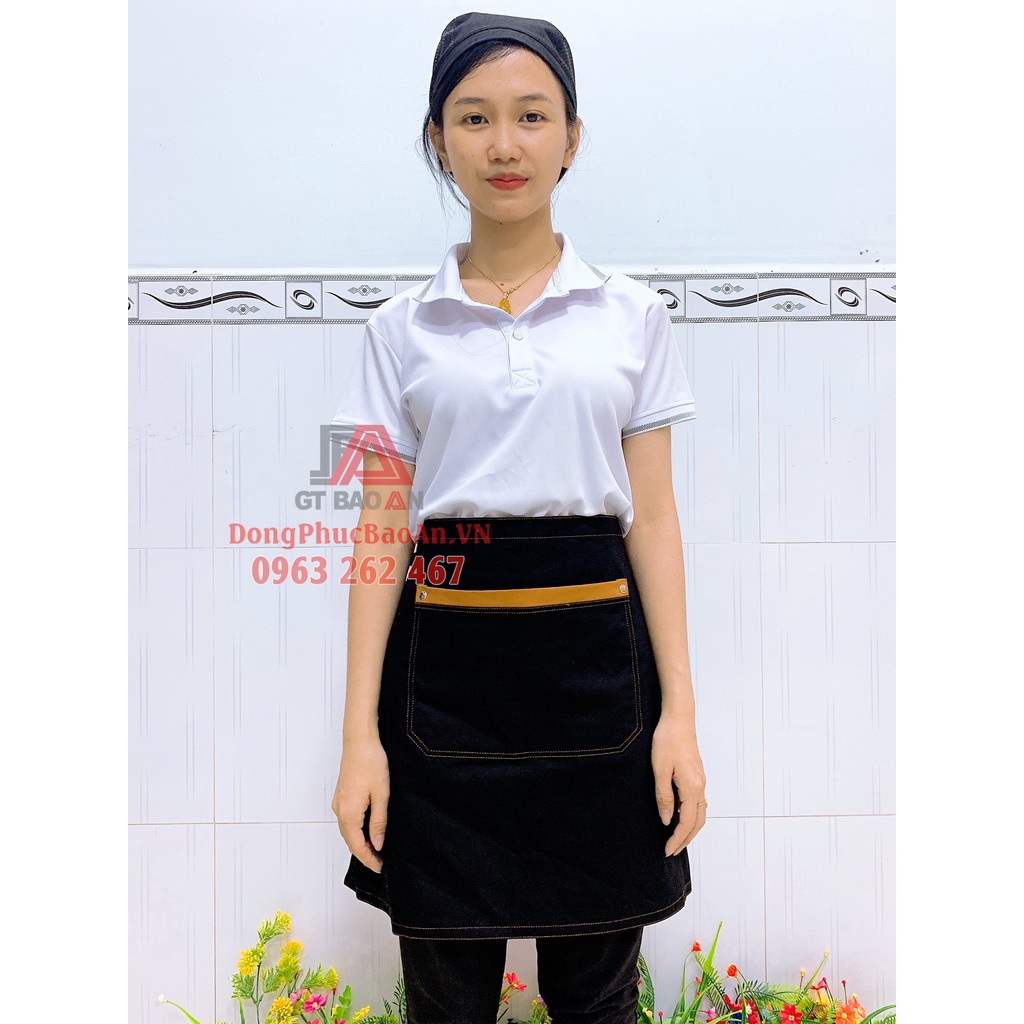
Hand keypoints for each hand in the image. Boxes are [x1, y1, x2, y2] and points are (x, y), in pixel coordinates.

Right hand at [332, 734, 389, 872]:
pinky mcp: (341, 795)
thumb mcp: (381, 795)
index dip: (368, 859)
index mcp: (349, 813)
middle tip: (379, 863)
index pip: (357, 846)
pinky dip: (356, 830)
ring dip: (359, 842)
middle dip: (364, 854)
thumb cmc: (371, 763)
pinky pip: (347, 819)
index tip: (380, 868)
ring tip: (375, 850)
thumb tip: (377, 844)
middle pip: (350, 840)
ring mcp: (338, 802)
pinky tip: (367, 830)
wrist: (359, 741)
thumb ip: (379, 821)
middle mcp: (339, 810)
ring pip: (347, 830)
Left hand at [651, 712, 706, 856]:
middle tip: (672, 851)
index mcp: (691, 788)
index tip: (667, 851)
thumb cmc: (667, 741)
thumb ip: (663, 796)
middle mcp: (700, 787)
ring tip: (677, 839)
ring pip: (699, 813)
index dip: (677, 839)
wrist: (679, 719)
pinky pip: (697, 803)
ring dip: (690, 829)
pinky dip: (691, 816)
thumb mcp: (660, 769)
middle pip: (697, 822)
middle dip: (685, 838)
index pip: (686, 822)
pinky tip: (680, 817)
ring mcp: (700, 781)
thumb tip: (666, 820)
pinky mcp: (697, 776)